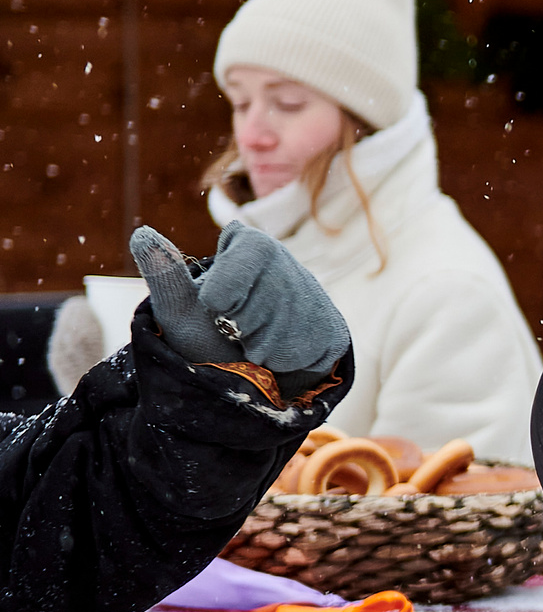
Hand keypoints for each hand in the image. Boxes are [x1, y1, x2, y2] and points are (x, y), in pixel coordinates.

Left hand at [130, 222, 350, 390]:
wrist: (241, 378)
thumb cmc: (203, 340)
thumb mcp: (180, 313)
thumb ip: (166, 277)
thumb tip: (141, 233)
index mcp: (248, 246)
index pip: (248, 257)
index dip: (226, 293)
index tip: (218, 307)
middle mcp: (286, 262)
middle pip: (261, 304)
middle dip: (242, 329)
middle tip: (237, 332)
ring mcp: (314, 295)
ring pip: (283, 330)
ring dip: (261, 350)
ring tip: (256, 347)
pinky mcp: (333, 328)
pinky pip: (308, 350)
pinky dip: (285, 364)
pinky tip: (279, 355)